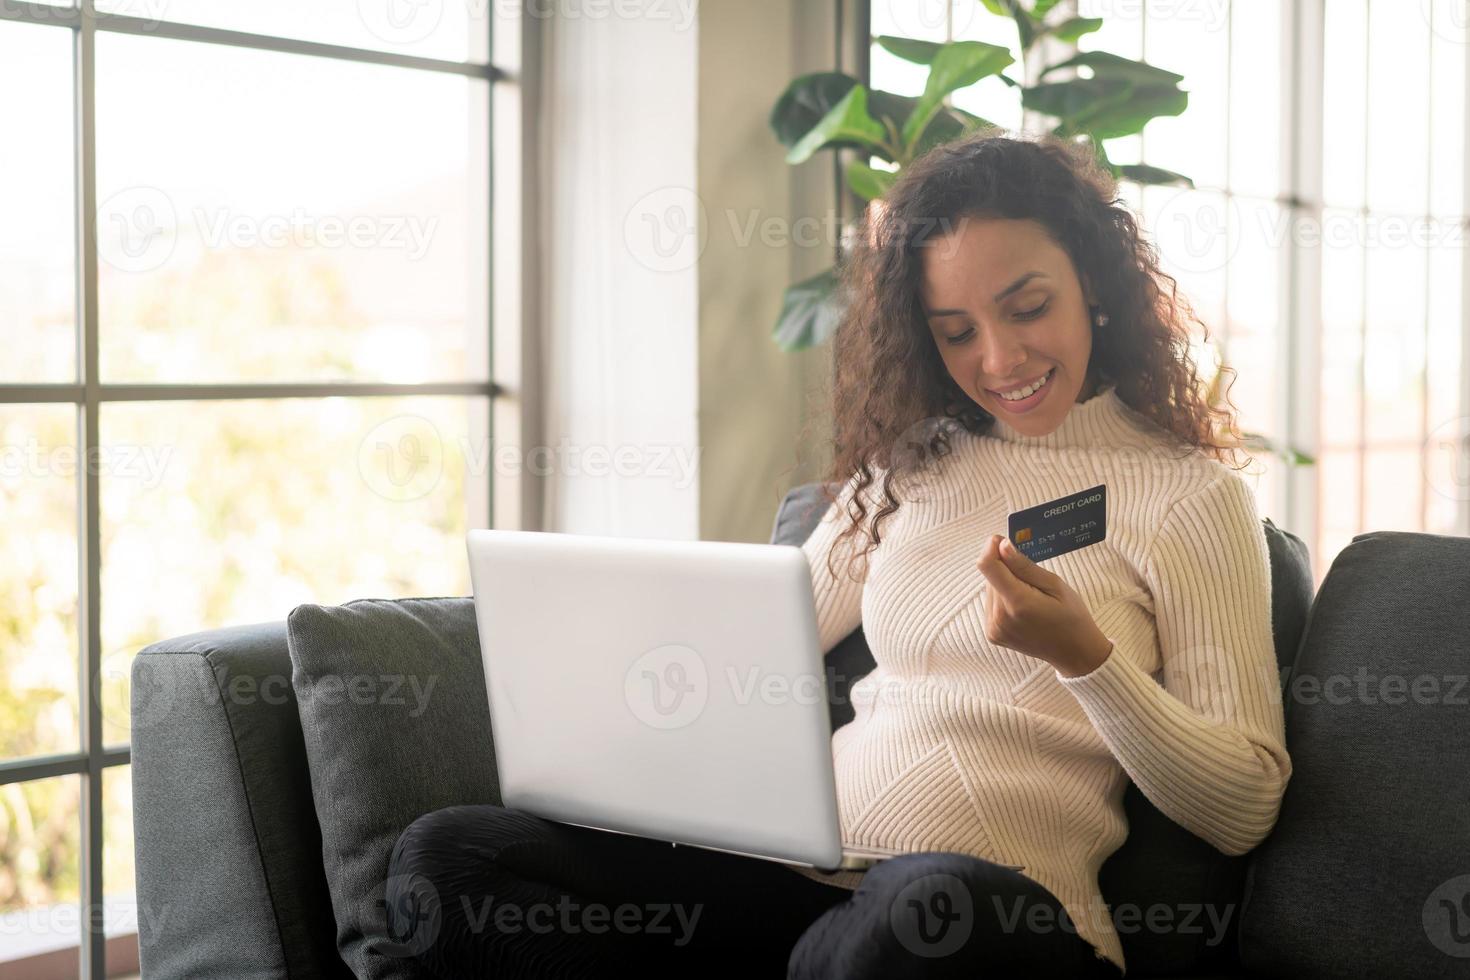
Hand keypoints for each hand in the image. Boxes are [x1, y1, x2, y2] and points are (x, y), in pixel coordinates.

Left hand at [976, 534, 1112, 677]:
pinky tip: (1023, 609)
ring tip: (1031, 598)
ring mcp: (994, 628)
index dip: (991, 548)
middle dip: (1006, 570)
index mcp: (1018, 602)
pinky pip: (991, 605)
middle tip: (1032, 581)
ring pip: (990, 590)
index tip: (1002, 541)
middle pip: (990, 577)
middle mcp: (1000, 617)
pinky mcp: (992, 634)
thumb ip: (1024, 566)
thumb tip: (1002, 546)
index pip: (987, 565)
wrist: (1074, 652)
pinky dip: (1003, 600)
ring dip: (1005, 586)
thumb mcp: (1055, 584)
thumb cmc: (1071, 615)